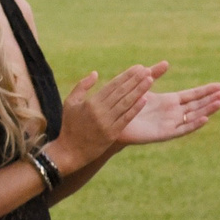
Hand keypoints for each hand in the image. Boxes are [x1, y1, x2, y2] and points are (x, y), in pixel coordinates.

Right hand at [46, 61, 161, 172]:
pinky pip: (126, 119)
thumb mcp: (70, 103)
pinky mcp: (112, 134)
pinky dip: (135, 109)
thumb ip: (82, 86)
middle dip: (135, 80)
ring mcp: (107, 123)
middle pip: (121, 92)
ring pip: (126, 103)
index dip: (126, 76)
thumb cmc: (69, 125)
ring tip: (150, 80)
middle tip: (147, 70)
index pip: (112, 85)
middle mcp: (99, 111)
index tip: (138, 68)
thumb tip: (96, 73)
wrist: (70, 151)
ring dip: (139, 91)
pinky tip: (145, 99)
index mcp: (90, 102)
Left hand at [121, 80, 219, 144]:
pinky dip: (194, 124)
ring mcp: (170, 123)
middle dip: (211, 100)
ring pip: (193, 116)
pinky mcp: (164, 134)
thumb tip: (166, 63)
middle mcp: (172, 113)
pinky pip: (182, 129)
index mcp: (169, 101)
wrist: (114, 121)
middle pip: (197, 106)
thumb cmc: (126, 104)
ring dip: (207, 110)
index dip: (206, 91)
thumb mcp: (142, 85)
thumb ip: (153, 74)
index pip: (192, 95)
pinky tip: (205, 118)